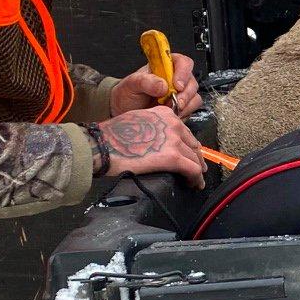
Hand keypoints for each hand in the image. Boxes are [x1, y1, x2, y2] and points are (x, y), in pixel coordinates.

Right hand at [90, 106, 204, 186]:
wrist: (102, 145)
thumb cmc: (111, 136)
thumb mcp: (137, 120)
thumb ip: (152, 128)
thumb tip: (157, 142)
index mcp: (164, 113)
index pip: (184, 132)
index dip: (189, 146)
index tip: (189, 155)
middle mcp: (173, 123)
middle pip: (193, 145)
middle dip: (196, 159)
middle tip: (197, 170)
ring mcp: (174, 140)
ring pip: (195, 158)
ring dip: (197, 171)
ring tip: (196, 181)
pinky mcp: (172, 157)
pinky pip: (193, 170)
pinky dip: (196, 179)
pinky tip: (194, 185)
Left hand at [110, 53, 198, 116]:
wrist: (125, 111)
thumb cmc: (128, 94)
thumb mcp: (131, 84)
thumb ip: (145, 81)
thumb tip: (162, 85)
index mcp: (165, 67)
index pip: (182, 62)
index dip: (183, 72)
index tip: (177, 85)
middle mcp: (175, 78)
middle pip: (192, 81)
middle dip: (185, 94)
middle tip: (174, 103)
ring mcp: (180, 94)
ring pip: (194, 96)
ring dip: (185, 105)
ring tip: (169, 109)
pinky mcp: (182, 107)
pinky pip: (191, 110)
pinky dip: (184, 114)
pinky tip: (171, 114)